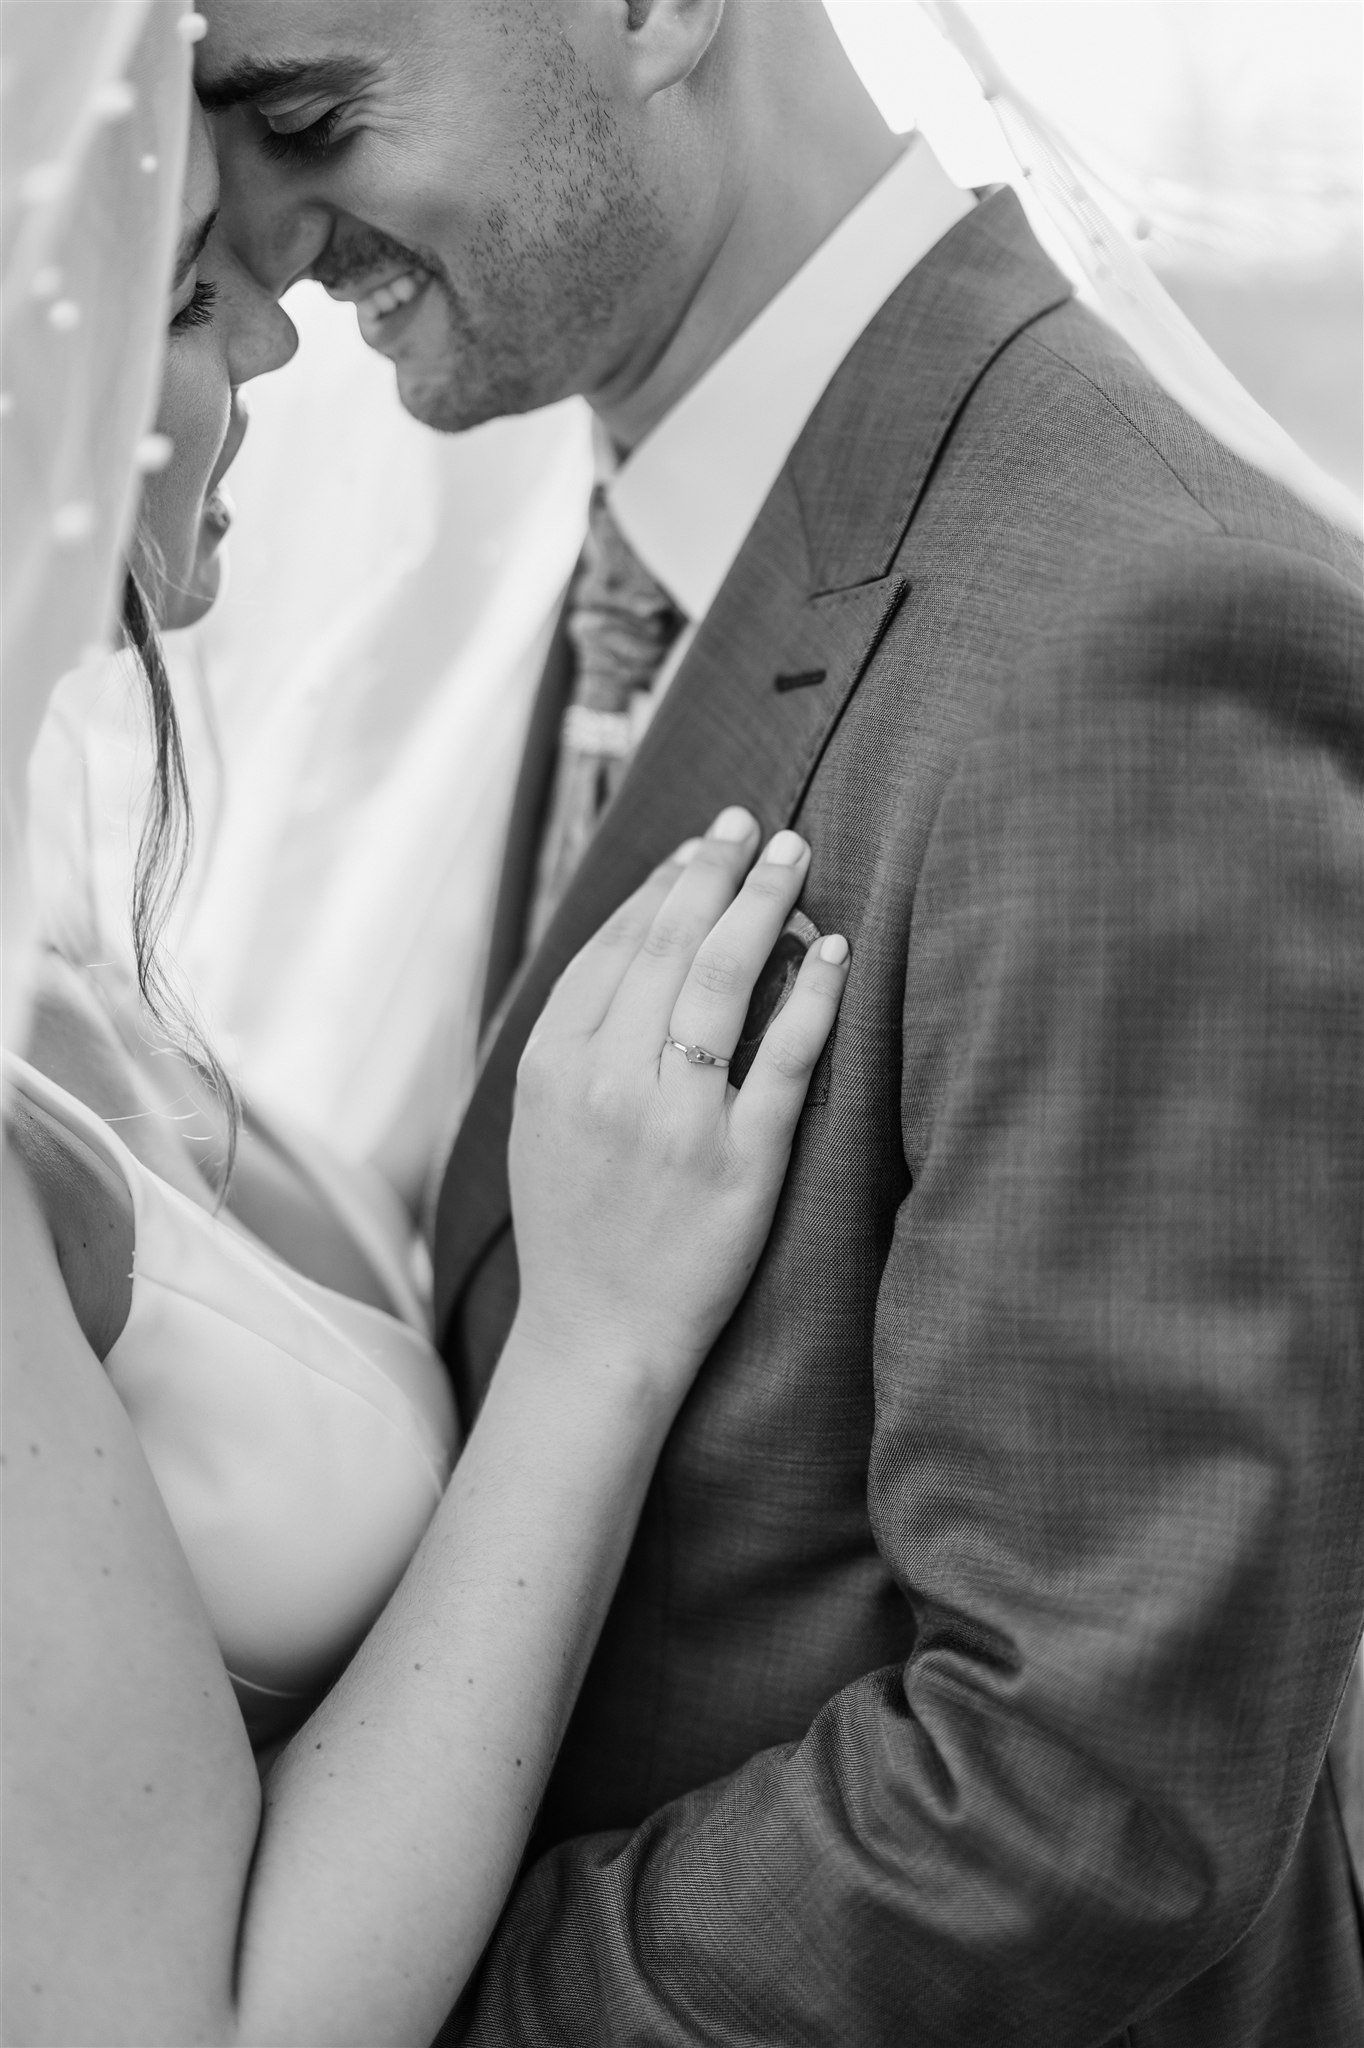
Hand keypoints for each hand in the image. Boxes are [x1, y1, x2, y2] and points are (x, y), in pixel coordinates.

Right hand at [508, 806, 848, 1398]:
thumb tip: (641, 938)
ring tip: (796, 856)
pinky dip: (812, 995)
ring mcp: (675, 1122)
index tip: (700, 844)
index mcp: (553, 1064)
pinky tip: (833, 949)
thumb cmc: (577, 1222)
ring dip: (765, 904)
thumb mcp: (544, 1118)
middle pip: (672, 946)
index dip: (662, 885)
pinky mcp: (739, 1162)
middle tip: (755, 824)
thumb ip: (580, 1031)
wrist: (598, 1335)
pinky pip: (784, 1059)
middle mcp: (608, 1082)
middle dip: (717, 870)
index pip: (616, 946)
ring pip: (726, 983)